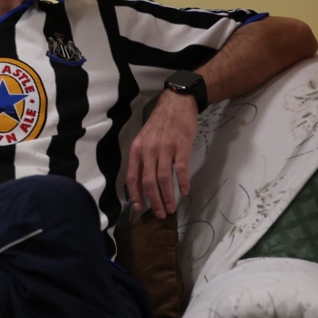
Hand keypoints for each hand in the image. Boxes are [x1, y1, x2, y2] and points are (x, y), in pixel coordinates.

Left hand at [127, 91, 197, 217]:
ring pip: (164, 179)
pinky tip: (184, 192)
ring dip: (167, 196)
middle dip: (153, 201)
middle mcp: (148, 150)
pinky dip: (182, 182)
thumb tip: (141, 182)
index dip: (135, 195)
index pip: (133, 177)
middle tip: (160, 214)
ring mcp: (165, 148)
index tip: (139, 209)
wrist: (176, 104)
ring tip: (171, 208)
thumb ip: (142, 158)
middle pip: (148, 182)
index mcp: (137, 150)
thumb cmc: (159, 124)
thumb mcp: (144, 139)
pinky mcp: (182, 146)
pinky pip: (181, 169)